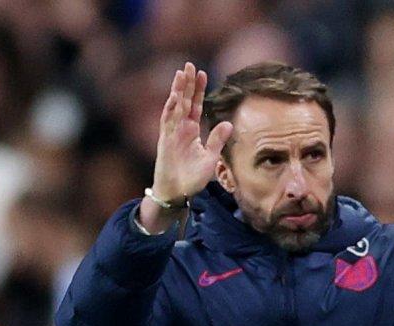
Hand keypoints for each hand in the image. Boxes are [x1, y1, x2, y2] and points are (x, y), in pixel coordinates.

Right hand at [152, 62, 233, 201]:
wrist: (176, 193)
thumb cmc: (192, 178)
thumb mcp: (210, 158)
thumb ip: (217, 140)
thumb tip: (229, 123)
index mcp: (191, 131)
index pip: (195, 105)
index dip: (199, 90)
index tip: (202, 73)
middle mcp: (180, 129)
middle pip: (184, 101)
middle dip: (187, 83)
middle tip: (189, 64)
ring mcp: (171, 134)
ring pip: (174, 107)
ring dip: (177, 91)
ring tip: (181, 73)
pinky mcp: (164, 141)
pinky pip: (167, 122)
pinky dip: (170, 109)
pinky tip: (174, 96)